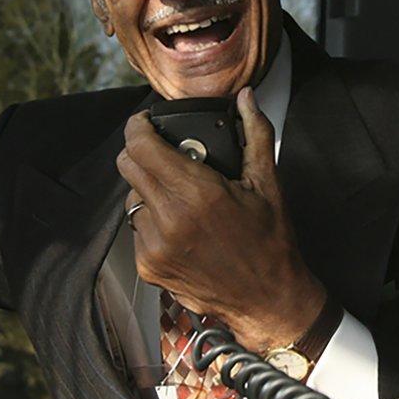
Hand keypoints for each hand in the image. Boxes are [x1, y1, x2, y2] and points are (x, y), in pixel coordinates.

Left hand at [116, 87, 326, 351]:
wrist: (268, 301)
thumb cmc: (271, 241)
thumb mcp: (268, 184)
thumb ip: (255, 133)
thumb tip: (246, 97)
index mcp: (197, 193)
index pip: (141, 146)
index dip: (138, 127)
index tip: (145, 122)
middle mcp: (169, 219)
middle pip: (128, 166)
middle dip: (140, 151)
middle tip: (162, 151)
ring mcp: (154, 246)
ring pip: (130, 198)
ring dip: (146, 188)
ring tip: (176, 193)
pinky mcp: (148, 267)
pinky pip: (137, 228)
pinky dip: (151, 219)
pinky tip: (178, 224)